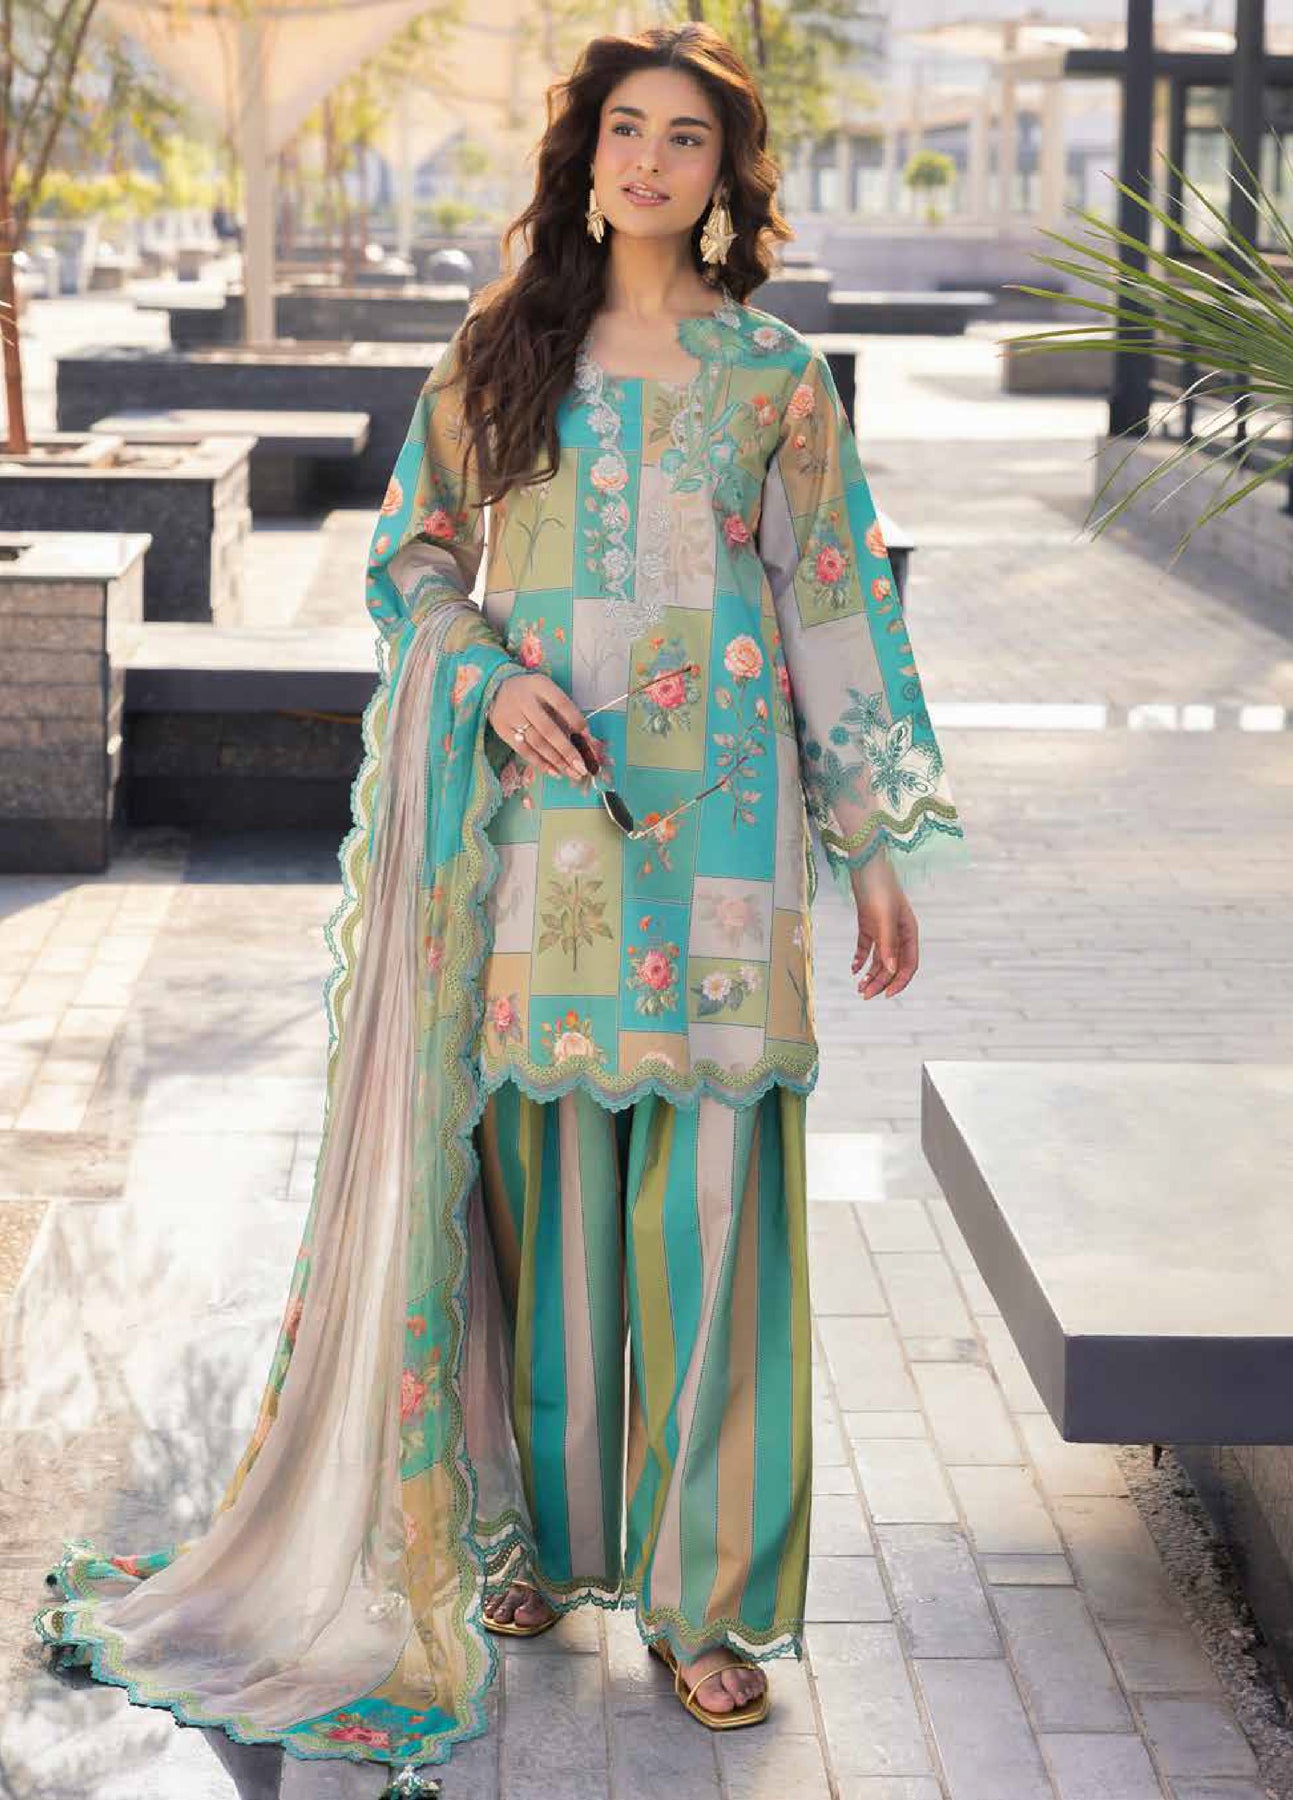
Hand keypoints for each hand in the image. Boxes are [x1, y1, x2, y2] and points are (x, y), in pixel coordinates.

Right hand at [486, 671, 591, 780]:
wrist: (497, 689)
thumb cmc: (532, 694)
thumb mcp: (548, 693)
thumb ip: (565, 713)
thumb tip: (586, 740)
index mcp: (540, 685)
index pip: (561, 704)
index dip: (576, 721)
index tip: (588, 738)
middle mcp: (524, 700)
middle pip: (548, 729)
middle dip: (567, 751)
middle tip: (582, 768)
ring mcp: (511, 716)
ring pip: (536, 743)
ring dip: (556, 761)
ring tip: (572, 773)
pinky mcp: (502, 730)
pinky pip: (523, 750)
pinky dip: (540, 763)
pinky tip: (555, 772)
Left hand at [850, 853, 918, 999]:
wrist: (864, 863)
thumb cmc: (879, 887)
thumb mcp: (884, 917)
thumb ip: (888, 944)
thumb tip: (890, 971)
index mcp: (908, 932)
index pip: (908, 964)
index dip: (899, 982)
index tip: (885, 995)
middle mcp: (898, 933)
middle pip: (892, 965)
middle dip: (880, 982)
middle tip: (865, 995)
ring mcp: (883, 929)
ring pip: (879, 959)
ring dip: (870, 974)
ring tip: (858, 987)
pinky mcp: (868, 924)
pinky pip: (867, 947)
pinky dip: (860, 959)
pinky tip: (853, 969)